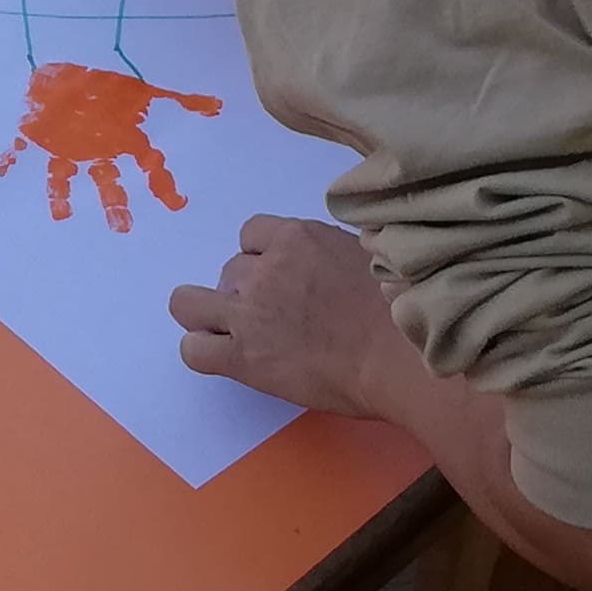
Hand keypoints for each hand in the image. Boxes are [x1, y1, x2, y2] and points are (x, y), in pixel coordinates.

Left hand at [168, 214, 412, 419]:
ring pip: (189, 303)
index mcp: (297, 238)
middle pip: (229, 270)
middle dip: (244, 290)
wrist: (400, 357)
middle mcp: (264, 269)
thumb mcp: (368, 254)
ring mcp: (247, 313)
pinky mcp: (241, 357)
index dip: (262, 257)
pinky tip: (224, 357)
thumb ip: (333, 253)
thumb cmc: (402, 309)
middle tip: (273, 316)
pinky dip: (202, 351)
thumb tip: (327, 263)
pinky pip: (193, 350)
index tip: (283, 279)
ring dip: (208, 315)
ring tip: (233, 334)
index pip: (252, 233)